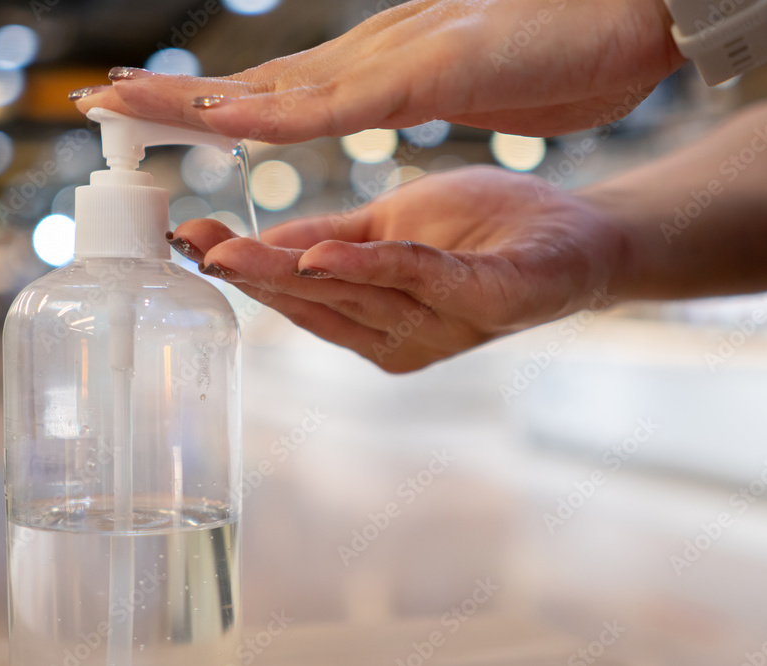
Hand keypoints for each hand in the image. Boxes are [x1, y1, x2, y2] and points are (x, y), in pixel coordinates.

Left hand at [74, 0, 682, 140]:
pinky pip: (337, 103)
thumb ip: (415, 88)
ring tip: (118, 96)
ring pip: (276, 86)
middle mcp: (372, 56)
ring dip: (195, 94)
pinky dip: (276, 113)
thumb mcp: (466, 80)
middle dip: (175, 92)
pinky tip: (222, 118)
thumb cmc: (562, 51)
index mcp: (379, 66)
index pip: (280, 89)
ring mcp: (395, 59)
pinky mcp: (429, 71)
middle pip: (256, 81)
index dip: (212, 98)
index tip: (152, 105)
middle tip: (98, 93)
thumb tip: (390, 93)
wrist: (635, 10)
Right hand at [168, 167, 629, 371]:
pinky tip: (326, 256)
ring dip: (292, 276)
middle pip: (316, 304)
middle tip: (192, 245)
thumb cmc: (483, 231)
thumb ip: (333, 241)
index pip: (299, 297)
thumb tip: (261, 243)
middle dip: (251, 276)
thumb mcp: (394, 227)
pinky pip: (425, 282)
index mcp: (376, 320)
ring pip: (356, 297)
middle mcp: (401, 337)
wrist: (578, 237)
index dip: (244, 271)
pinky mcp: (489, 301)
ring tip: (233, 251)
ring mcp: (444, 327)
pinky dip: (374, 269)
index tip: (188, 241)